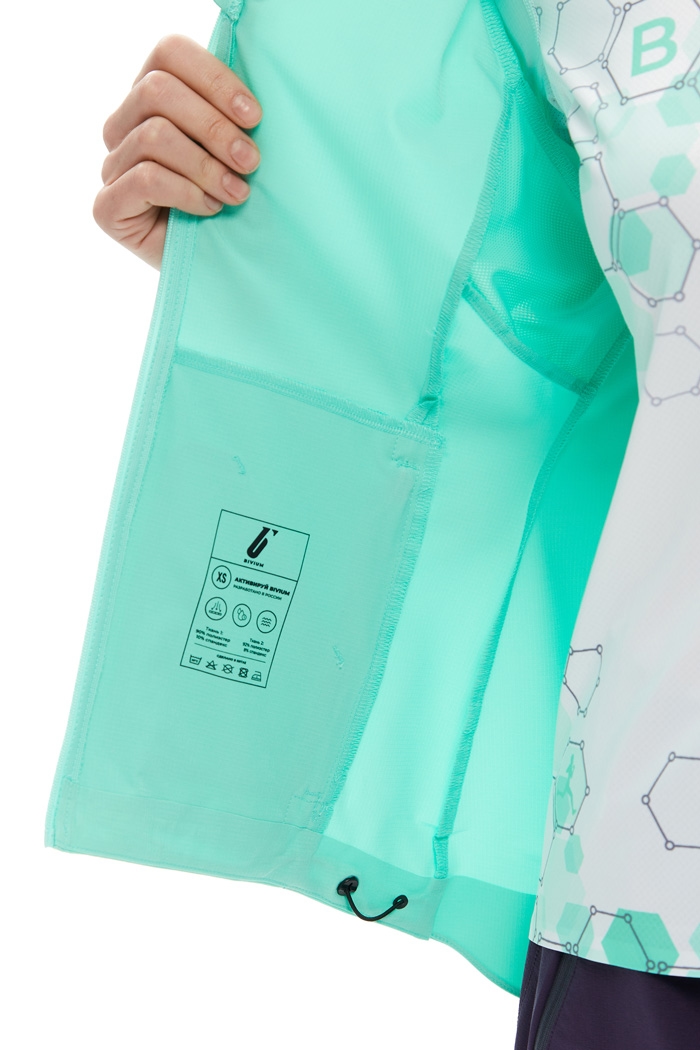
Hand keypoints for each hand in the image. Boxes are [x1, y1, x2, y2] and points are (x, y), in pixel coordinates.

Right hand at [93, 34, 261, 269]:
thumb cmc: (231, 204)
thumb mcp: (235, 152)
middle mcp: (122, 126)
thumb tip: (248, 98)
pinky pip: (146, 179)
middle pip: (157, 91)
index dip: (214, 78)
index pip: (168, 54)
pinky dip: (187, 192)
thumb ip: (229, 115)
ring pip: (154, 136)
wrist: (219, 269)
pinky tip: (210, 210)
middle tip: (251, 162)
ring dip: (206, 166)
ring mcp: (111, 166)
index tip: (255, 117)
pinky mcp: (107, 207)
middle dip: (214, 126)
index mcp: (151, 98)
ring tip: (237, 193)